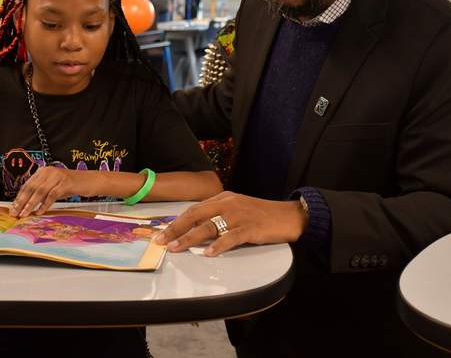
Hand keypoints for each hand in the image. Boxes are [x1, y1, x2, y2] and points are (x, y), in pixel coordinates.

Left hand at [10, 167, 86, 217]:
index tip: (13, 208)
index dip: (19, 197)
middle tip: (15, 213)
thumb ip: (42, 192)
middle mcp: (49, 171)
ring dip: (31, 204)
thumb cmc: (72, 185)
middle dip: (22, 201)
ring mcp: (57, 176)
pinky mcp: (65, 183)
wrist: (91, 181)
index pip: (27, 184)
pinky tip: (40, 211)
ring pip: (40, 191)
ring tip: (25, 214)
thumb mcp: (54, 187)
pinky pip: (51, 195)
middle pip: (31, 187)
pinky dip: (44, 204)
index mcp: (43, 171)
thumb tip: (27, 205)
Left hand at [154, 191, 307, 256]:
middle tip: (161, 241)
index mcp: (223, 198)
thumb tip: (196, 228)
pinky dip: (218, 246)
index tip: (162, 233)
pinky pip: (231, 237)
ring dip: (190, 238)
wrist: (289, 215)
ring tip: (176, 248)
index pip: (194, 209)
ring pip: (209, 226)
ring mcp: (239, 216)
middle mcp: (228, 204)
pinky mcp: (251, 228)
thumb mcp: (237, 208)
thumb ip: (219, 214)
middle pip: (196, 215)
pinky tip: (208, 253)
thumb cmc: (262, 214)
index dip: (176, 221)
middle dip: (176, 229)